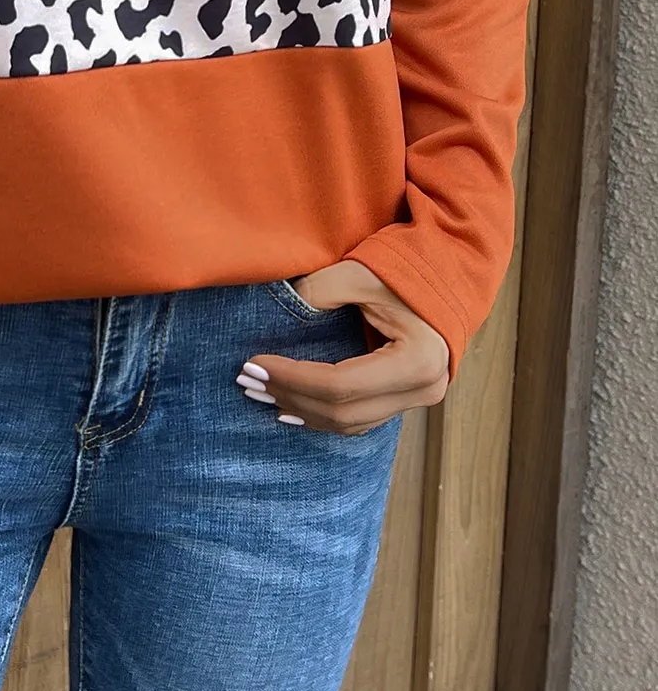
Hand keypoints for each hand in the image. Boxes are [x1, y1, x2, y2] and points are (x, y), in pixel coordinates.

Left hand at [237, 261, 449, 434]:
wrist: (445, 272)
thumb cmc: (402, 268)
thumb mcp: (356, 275)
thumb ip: (315, 295)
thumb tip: (272, 315)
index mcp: (416, 360)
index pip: (339, 385)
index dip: (292, 378)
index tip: (254, 363)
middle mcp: (423, 388)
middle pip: (342, 411)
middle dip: (289, 396)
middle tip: (246, 380)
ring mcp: (419, 398)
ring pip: (349, 422)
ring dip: (301, 409)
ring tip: (260, 392)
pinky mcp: (407, 398)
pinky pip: (359, 418)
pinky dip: (322, 414)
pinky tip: (290, 408)